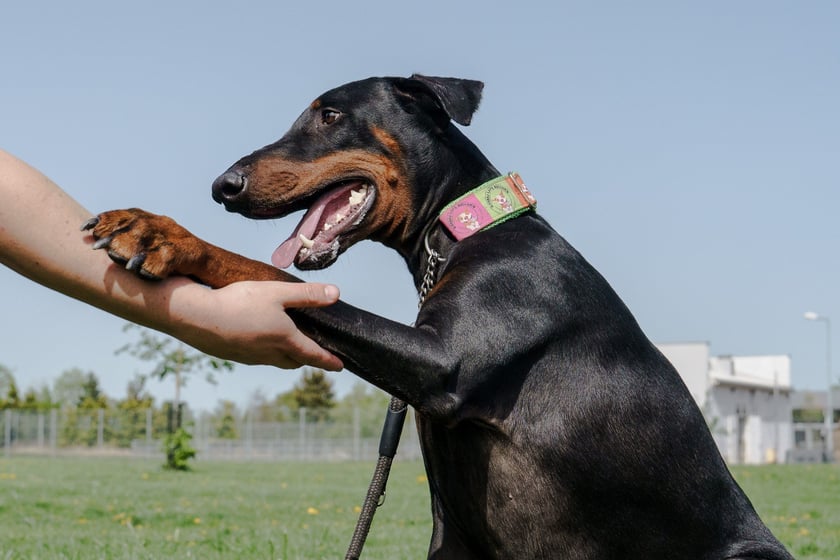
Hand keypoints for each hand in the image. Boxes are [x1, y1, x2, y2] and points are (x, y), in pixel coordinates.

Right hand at [167, 279, 342, 370]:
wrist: (195, 317)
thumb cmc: (239, 302)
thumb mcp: (277, 292)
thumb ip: (307, 294)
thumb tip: (336, 294)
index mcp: (285, 339)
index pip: (313, 354)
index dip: (329, 361)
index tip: (340, 367)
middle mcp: (269, 353)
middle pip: (295, 360)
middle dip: (307, 358)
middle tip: (315, 352)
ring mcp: (250, 357)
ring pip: (275, 360)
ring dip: (286, 355)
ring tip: (289, 345)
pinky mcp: (233, 355)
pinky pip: (257, 357)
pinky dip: (266, 351)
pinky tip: (258, 338)